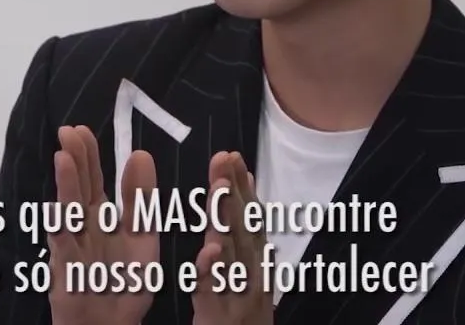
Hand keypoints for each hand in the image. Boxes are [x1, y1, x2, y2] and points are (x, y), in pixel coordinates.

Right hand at [48, 125, 158, 324]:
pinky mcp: (68, 270)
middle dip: (75, 160)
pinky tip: (55, 209)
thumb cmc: (124, 282)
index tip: (82, 129)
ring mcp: (74, 246)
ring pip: (70, 211)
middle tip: (68, 131)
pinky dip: (60, 229)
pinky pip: (64, 248)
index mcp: (102, 215)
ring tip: (63, 158)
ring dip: (67, 186)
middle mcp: (84, 226)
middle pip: (79, 187)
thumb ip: (139, 198)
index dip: (89, 155)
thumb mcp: (142, 235)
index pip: (94, 178)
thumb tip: (140, 154)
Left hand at [191, 151, 271, 324]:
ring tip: (218, 189)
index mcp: (256, 260)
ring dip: (226, 219)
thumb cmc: (241, 310)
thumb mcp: (247, 270)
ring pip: (232, 252)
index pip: (251, 217)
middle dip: (233, 190)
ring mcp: (240, 295)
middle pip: (244, 227)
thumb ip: (243, 232)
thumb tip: (242, 187)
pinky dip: (212, 270)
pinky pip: (215, 290)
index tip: (232, 155)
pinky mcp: (222, 315)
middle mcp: (254, 273)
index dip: (242, 186)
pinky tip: (207, 251)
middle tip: (224, 158)